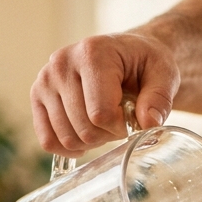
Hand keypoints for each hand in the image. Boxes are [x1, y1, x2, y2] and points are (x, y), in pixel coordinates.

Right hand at [30, 32, 179, 156]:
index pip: (100, 113)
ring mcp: (45, 80)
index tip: (132, 117)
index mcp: (92, 53)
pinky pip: (47, 140)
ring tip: (104, 121)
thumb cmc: (145, 64)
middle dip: (108, 134)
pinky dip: (68, 148)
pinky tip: (85, 139)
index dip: (122, 127)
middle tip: (120, 120)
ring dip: (91, 140)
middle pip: (83, 128)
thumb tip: (148, 124)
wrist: (127, 54)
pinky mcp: (37, 95)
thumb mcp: (165, 74)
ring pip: (66, 138)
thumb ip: (159, 99)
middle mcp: (61, 63)